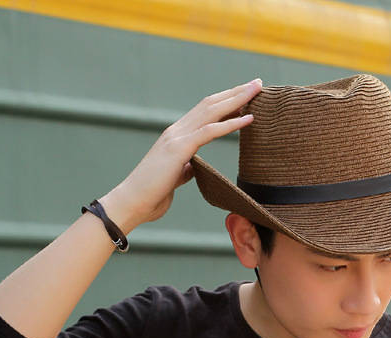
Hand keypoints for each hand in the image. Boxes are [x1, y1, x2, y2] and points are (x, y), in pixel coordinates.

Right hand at [100, 78, 261, 231]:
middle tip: (258, 83)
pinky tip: (249, 118)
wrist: (132, 202)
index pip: (205, 112)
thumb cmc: (152, 194)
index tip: (246, 96)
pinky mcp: (179, 149)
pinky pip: (210, 131)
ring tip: (257, 90)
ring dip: (237, 99)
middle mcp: (177, 131)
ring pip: (212, 110)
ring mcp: (177, 137)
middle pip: (211, 103)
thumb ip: (184, 167)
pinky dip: (231, 123)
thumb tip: (193, 166)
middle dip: (235, 92)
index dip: (226, 101)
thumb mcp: (174, 177)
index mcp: (176, 136)